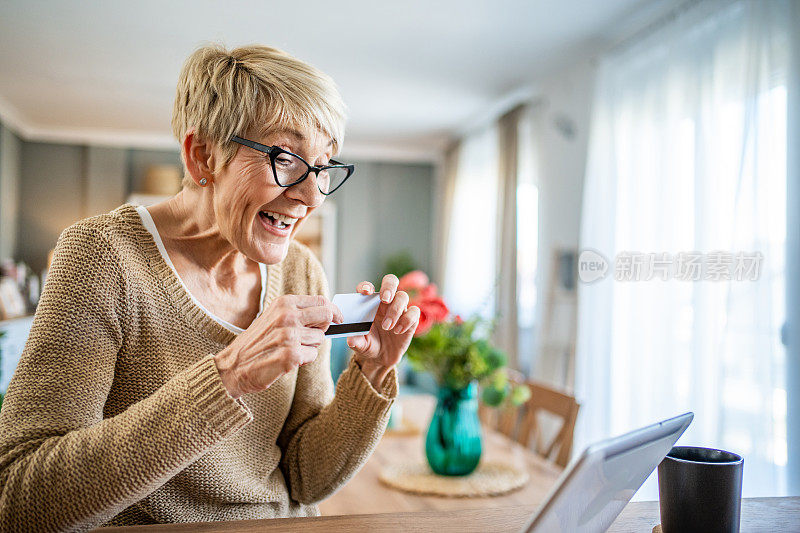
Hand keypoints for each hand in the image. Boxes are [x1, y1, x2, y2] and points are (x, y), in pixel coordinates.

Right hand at [213, 294, 342, 398]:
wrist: (233, 366)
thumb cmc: (257, 342)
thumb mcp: (274, 317)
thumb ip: (297, 311)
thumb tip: (327, 312)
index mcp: (284, 303)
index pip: (321, 301)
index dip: (332, 311)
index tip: (337, 319)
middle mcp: (287, 316)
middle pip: (327, 316)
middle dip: (324, 328)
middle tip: (311, 336)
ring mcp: (289, 335)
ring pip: (320, 339)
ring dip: (310, 347)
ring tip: (290, 349)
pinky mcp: (290, 355)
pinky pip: (312, 355)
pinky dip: (304, 360)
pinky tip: (288, 359)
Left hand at [347, 274, 420, 388]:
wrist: (381, 358)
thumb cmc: (368, 345)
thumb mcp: (360, 345)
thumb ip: (356, 341)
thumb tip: (351, 339)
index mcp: (368, 303)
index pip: (367, 287)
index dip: (366, 286)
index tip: (366, 292)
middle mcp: (384, 302)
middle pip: (390, 281)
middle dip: (389, 287)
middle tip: (385, 299)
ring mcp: (399, 309)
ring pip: (403, 296)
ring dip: (395, 310)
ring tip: (387, 327)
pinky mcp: (410, 319)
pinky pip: (414, 311)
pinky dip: (407, 320)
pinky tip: (398, 331)